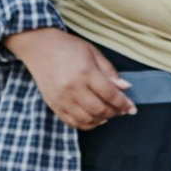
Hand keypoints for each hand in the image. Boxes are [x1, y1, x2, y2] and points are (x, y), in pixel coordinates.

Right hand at [6, 28, 135, 128]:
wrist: (39, 46)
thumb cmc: (68, 47)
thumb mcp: (93, 53)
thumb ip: (110, 72)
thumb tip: (125, 87)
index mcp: (85, 73)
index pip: (110, 94)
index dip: (124, 103)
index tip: (132, 108)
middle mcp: (72, 88)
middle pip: (100, 109)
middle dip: (114, 112)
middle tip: (120, 109)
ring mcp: (61, 99)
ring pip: (87, 119)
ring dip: (101, 119)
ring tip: (108, 114)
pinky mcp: (53, 104)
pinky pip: (72, 122)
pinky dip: (86, 124)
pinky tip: (93, 118)